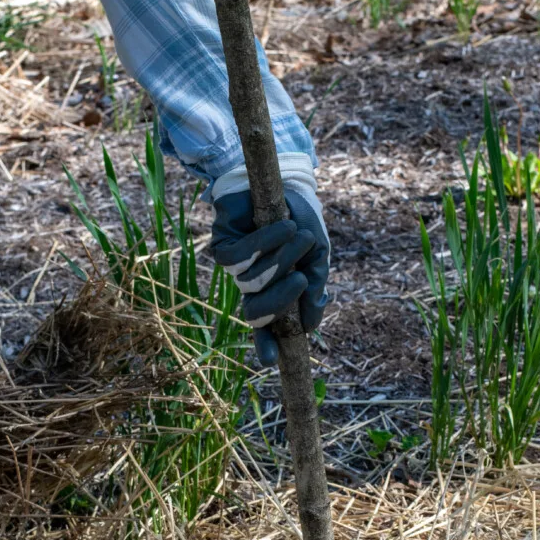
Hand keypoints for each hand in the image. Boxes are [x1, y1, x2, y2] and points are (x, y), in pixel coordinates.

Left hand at [210, 182, 329, 366]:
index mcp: (273, 290)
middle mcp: (251, 283)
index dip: (267, 345)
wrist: (284, 179)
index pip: (267, 326)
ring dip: (281, 259)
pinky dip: (264, 242)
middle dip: (281, 300)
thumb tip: (311, 324)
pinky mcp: (221, 243)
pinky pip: (238, 256)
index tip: (272, 360)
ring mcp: (234, 265)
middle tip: (303, 280)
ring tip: (300, 235)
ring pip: (250, 282)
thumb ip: (316, 287)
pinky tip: (283, 226)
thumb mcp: (318, 254)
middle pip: (255, 313)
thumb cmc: (302, 219)